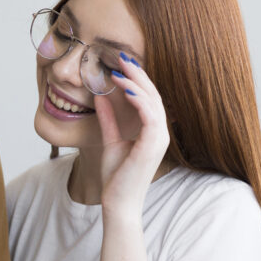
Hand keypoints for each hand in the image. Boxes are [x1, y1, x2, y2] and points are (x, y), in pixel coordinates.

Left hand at [95, 53, 169, 213]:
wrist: (118, 203)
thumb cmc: (116, 178)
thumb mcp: (110, 140)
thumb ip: (108, 119)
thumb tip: (100, 97)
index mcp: (152, 131)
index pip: (148, 98)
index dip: (136, 79)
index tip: (120, 64)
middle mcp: (160, 133)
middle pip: (152, 95)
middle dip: (138, 74)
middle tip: (121, 56)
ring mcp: (159, 139)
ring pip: (153, 101)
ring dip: (137, 83)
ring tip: (120, 68)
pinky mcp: (153, 145)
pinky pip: (150, 116)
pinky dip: (139, 100)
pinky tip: (125, 89)